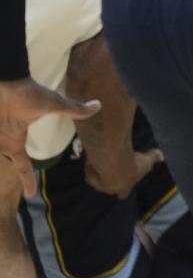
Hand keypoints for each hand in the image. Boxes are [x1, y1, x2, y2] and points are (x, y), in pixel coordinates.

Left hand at [0, 78, 100, 196]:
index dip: (27, 179)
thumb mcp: (52, 104)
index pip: (23, 165)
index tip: (31, 195)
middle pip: (0, 166)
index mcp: (16, 140)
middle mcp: (1, 142)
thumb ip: (73, 109)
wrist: (3, 82)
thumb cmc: (27, 93)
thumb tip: (98, 105)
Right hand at [84, 146, 163, 198]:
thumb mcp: (147, 160)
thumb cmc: (132, 164)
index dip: (124, 188)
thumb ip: (154, 157)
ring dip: (100, 171)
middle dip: (110, 180)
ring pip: (98, 180)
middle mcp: (111, 191)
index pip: (123, 194)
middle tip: (113, 167)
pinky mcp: (89, 178)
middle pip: (109, 188)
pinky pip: (90, 172)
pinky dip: (92, 164)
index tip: (124, 179)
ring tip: (105, 159)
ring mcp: (99, 186)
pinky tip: (96, 155)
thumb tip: (162, 156)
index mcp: (124, 190)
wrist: (113, 164)